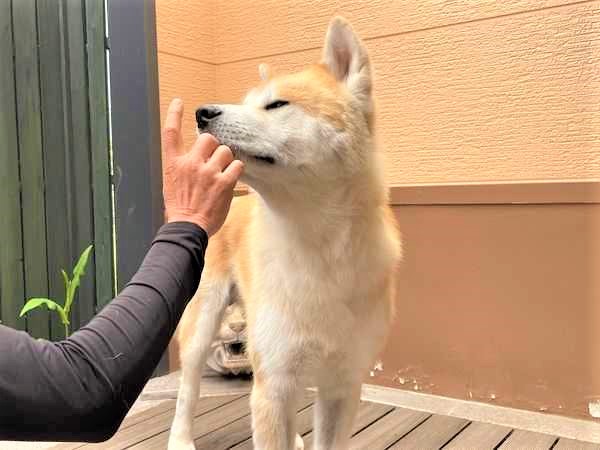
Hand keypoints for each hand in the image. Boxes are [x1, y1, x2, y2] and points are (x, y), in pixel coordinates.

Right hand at [162, 99, 243, 235]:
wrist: (187, 228)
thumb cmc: (180, 208)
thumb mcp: (172, 183)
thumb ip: (182, 166)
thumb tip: (193, 156)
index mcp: (173, 163)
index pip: (170, 133)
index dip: (174, 115)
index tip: (179, 103)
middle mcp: (190, 163)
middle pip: (207, 138)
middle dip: (213, 147)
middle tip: (213, 162)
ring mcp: (207, 172)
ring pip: (225, 151)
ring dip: (226, 160)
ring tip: (222, 174)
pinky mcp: (223, 182)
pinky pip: (237, 165)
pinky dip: (236, 170)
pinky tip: (231, 179)